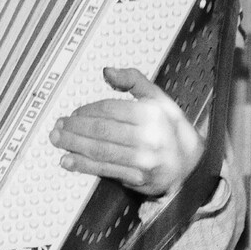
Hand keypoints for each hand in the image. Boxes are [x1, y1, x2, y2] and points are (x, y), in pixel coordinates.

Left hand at [49, 67, 203, 196]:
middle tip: (57, 127)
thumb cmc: (171, 129)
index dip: (86, 111)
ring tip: (57, 140)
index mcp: (152, 114)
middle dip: (74, 129)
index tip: (73, 114)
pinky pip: (106, 170)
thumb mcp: (158, 98)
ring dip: (74, 146)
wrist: (193, 165)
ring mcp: (144, 159)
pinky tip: (67, 161)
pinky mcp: (139, 178)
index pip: (109, 109)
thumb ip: (133, 80)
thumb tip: (106, 71)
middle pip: (102, 131)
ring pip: (101, 151)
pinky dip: (83, 166)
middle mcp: (149, 137)